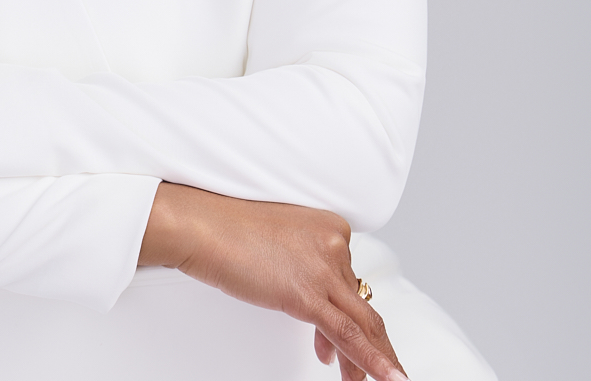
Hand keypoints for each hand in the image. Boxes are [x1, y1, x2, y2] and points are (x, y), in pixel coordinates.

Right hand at [140, 183, 405, 380]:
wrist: (202, 226)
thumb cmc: (227, 228)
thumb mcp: (280, 239)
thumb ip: (304, 260)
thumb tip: (313, 293)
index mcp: (330, 226)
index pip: (350, 280)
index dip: (348, 312)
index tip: (334, 336)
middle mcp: (334, 244)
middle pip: (361, 304)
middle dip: (370, 343)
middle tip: (370, 369)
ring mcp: (324, 269)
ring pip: (364, 324)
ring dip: (375, 360)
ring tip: (380, 380)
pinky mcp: (308, 295)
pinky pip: (350, 336)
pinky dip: (373, 362)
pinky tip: (388, 379)